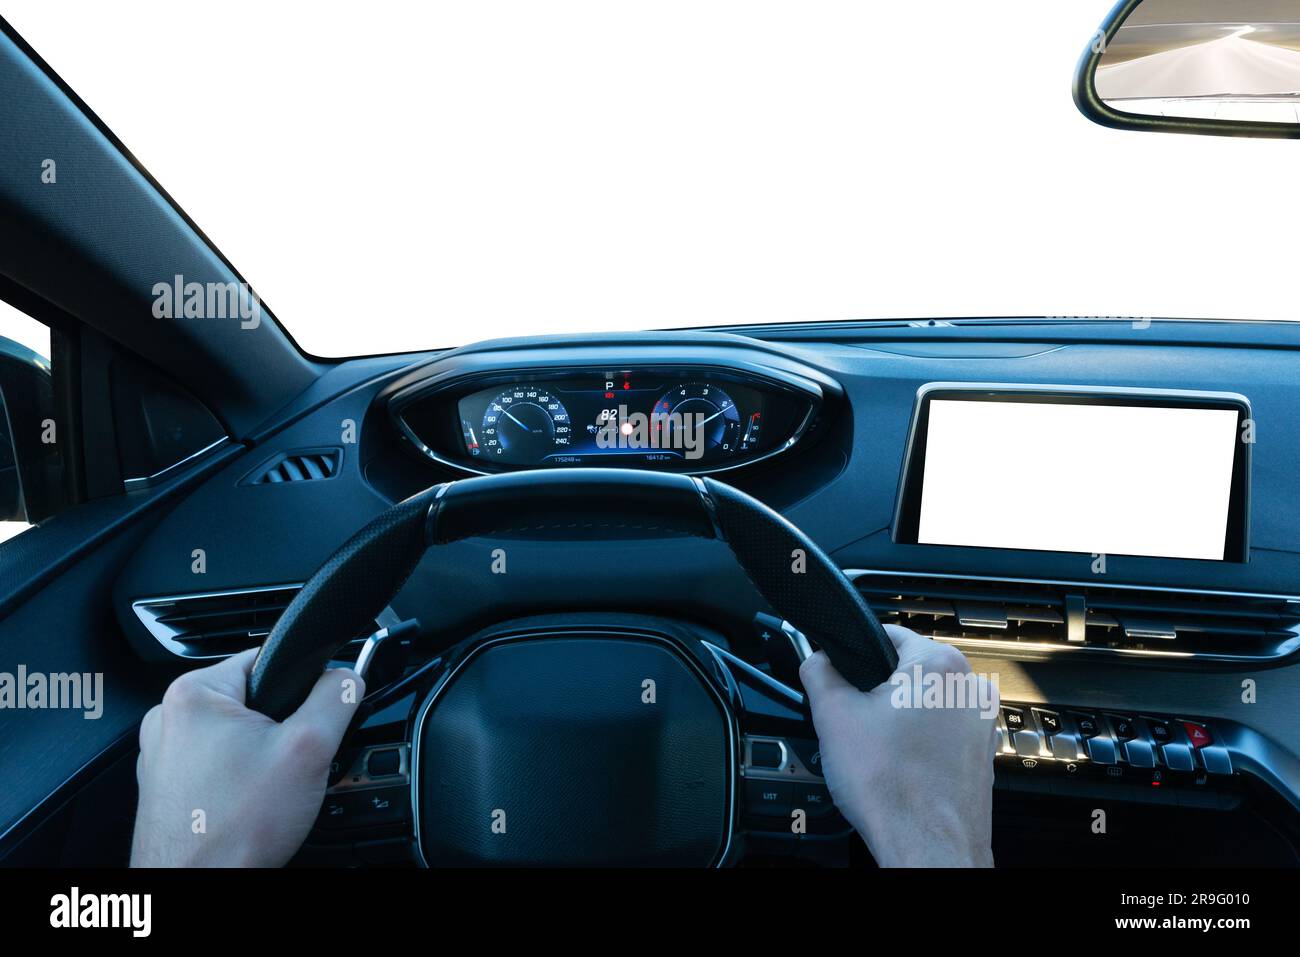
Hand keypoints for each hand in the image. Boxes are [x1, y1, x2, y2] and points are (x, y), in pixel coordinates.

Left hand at [131, 648, 363, 866]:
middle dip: (280, 729)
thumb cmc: (232, 831)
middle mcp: (169, 718)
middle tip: (287, 766)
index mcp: (193, 693)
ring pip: (236, 735)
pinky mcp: (168, 785)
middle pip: (253, 700)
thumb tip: (348, 675)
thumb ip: (336, 698)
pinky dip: (238, 779)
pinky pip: (218, 764)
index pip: (267, 659)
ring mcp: (164, 754)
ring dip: (260, 757)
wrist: (197, 888)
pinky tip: (246, 805)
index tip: (308, 721)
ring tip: (264, 791)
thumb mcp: (309, 750)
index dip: (302, 687)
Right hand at [799, 624, 998, 866]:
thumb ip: (818, 672)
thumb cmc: (892, 787)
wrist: (926, 847)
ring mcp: (980, 724)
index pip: (888, 633)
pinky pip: (941, 733)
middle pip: (908, 670)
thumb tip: (815, 658)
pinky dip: (919, 743)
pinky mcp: (982, 755)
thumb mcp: (833, 715)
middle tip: (855, 721)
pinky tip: (899, 766)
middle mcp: (970, 687)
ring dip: (899, 718)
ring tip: (877, 749)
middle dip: (877, 691)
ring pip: (925, 703)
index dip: (855, 654)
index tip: (841, 676)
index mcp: (939, 663)